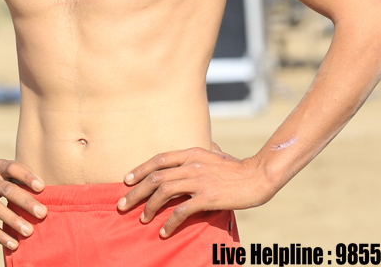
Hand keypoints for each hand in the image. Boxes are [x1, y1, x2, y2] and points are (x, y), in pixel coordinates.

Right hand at [0, 159, 46, 250]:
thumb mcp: (2, 172)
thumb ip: (19, 179)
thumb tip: (48, 195)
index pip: (13, 168)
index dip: (27, 176)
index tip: (42, 187)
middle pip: (7, 189)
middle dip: (26, 202)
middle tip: (42, 213)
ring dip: (13, 221)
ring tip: (29, 232)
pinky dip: (0, 235)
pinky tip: (13, 244)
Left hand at [118, 144, 275, 237]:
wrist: (258, 176)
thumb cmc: (237, 167)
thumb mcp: (216, 154)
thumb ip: (203, 153)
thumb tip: (202, 147)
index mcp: (191, 153)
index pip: (158, 159)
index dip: (140, 169)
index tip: (126, 180)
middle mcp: (191, 165)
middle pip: (155, 177)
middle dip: (136, 192)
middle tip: (123, 205)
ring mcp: (199, 181)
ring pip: (164, 193)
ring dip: (149, 207)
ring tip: (142, 219)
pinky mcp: (207, 197)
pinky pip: (181, 211)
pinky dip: (170, 222)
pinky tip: (164, 231)